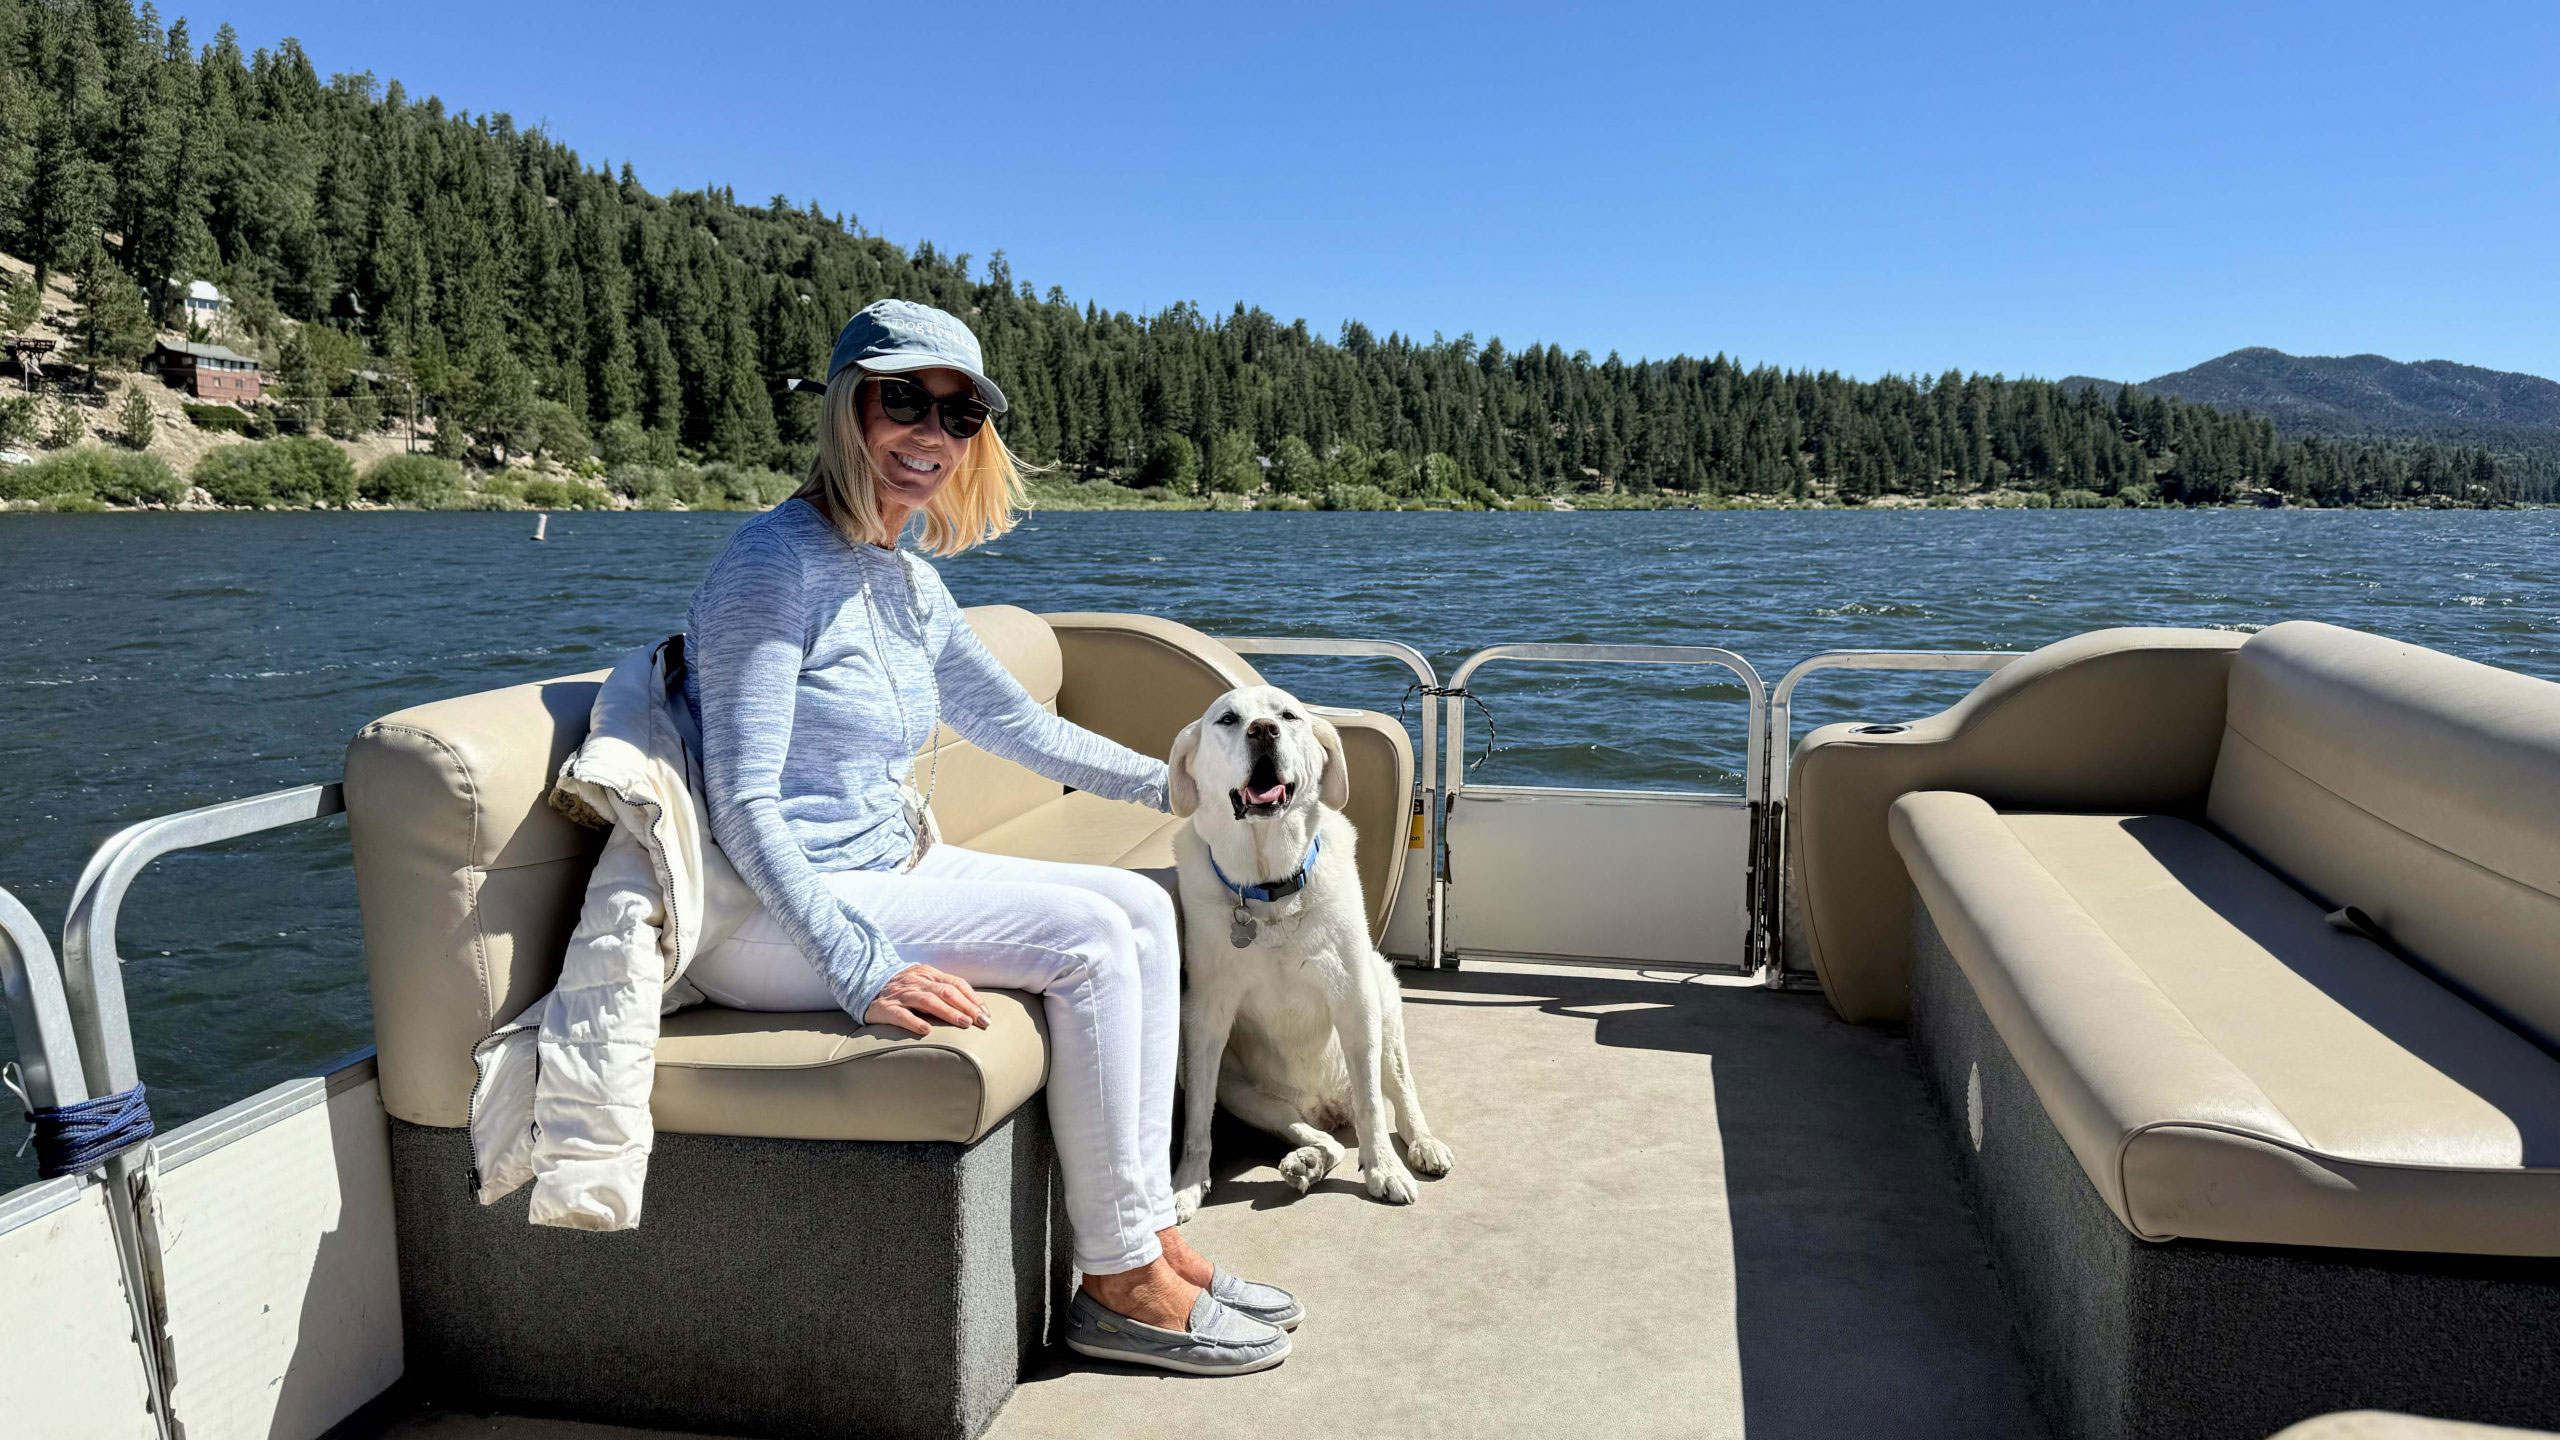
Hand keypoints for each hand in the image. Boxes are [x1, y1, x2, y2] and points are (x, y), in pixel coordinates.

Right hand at [865, 962, 989, 1036]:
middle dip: (966, 1006)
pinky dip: (914, 1022)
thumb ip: (944, 991)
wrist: (864, 985)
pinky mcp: (885, 1008)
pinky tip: (926, 1031)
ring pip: (927, 1001)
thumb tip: (973, 1008)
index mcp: (928, 974)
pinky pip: (901, 1015)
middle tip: (981, 1021)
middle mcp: (917, 982)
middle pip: (946, 991)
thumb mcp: (924, 983)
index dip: (973, 998)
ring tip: (963, 1023)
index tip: (986, 1013)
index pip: (956, 984)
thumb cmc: (903, 989)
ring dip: (948, 1012)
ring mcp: (901, 995)